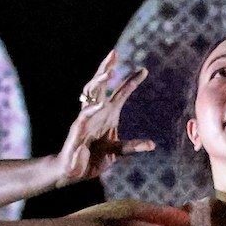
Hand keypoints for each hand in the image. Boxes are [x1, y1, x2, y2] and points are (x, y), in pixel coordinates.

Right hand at [48, 50, 156, 184]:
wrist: (73, 172)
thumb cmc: (93, 158)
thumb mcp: (116, 151)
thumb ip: (131, 147)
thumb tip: (152, 145)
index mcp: (107, 114)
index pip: (120, 93)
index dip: (131, 81)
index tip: (144, 70)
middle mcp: (95, 112)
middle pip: (99, 85)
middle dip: (106, 68)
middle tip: (114, 53)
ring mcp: (84, 120)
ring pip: (90, 95)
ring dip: (99, 82)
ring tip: (110, 72)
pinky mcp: (76, 132)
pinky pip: (84, 119)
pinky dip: (92, 111)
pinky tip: (101, 104)